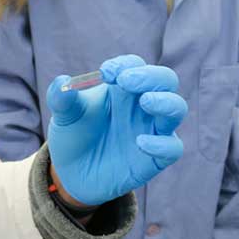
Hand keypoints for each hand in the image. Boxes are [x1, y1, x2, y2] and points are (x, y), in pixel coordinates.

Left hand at [46, 55, 186, 206]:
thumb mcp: (64, 116)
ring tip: (146, 102)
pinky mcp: (156, 157)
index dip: (125, 65)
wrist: (72, 174)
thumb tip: (62, 82)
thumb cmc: (73, 136)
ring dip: (165, 102)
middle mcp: (142, 105)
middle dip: (151, 76)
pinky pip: (172, 147)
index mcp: (123, 88)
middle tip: (127, 81)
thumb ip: (62, 98)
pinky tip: (140, 142)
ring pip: (177, 108)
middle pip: (165, 80)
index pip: (134, 65)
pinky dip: (161, 143)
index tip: (106, 73)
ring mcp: (152, 129)